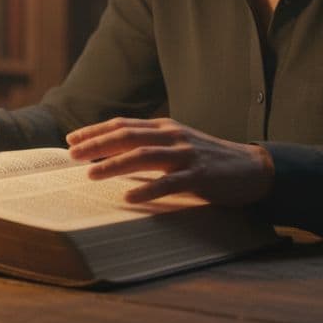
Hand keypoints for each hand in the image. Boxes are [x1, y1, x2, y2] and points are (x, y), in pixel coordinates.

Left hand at [66, 117, 274, 206]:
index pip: (123, 124)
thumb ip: (150, 144)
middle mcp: (172, 135)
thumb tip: (113, 153)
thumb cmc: (208, 159)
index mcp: (165, 127)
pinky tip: (129, 198)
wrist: (251, 168)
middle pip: (127, 135)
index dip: (95, 131)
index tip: (71, 139)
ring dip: (114, 164)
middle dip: (96, 144)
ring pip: (143, 156)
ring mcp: (186, 154)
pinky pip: (169, 182)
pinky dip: (147, 190)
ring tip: (91, 175)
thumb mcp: (177, 144)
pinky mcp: (199, 175)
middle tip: (72, 155)